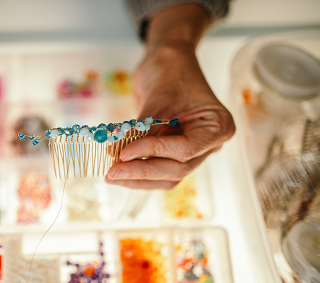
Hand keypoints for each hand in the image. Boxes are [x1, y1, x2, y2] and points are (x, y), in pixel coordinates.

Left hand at [106, 4, 234, 189]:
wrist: (167, 59)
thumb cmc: (170, 71)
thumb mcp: (158, 100)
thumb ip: (141, 130)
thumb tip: (116, 154)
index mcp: (217, 127)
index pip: (184, 150)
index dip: (152, 153)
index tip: (123, 153)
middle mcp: (208, 144)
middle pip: (176, 170)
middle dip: (142, 172)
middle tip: (112, 172)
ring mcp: (192, 150)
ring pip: (166, 176)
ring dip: (137, 178)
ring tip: (111, 176)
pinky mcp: (173, 152)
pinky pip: (158, 170)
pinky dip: (138, 172)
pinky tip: (118, 172)